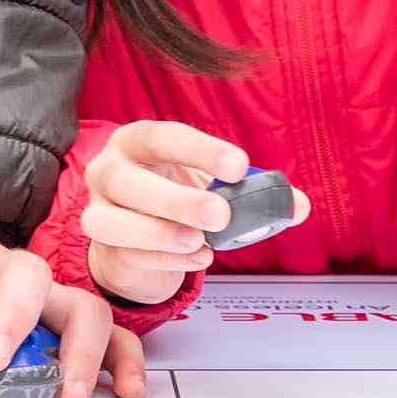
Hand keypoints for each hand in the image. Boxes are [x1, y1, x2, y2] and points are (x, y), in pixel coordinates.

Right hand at [69, 118, 252, 308]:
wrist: (138, 240)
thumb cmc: (176, 197)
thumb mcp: (212, 185)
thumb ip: (254, 193)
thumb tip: (298, 205)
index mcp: (137, 142)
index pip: (162, 137)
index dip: (199, 150)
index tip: (239, 167)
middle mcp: (108, 172)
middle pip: (128, 180)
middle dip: (177, 199)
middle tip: (221, 214)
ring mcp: (98, 213)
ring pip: (113, 223)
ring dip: (160, 234)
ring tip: (201, 242)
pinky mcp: (105, 250)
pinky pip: (129, 256)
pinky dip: (166, 260)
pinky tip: (198, 257)